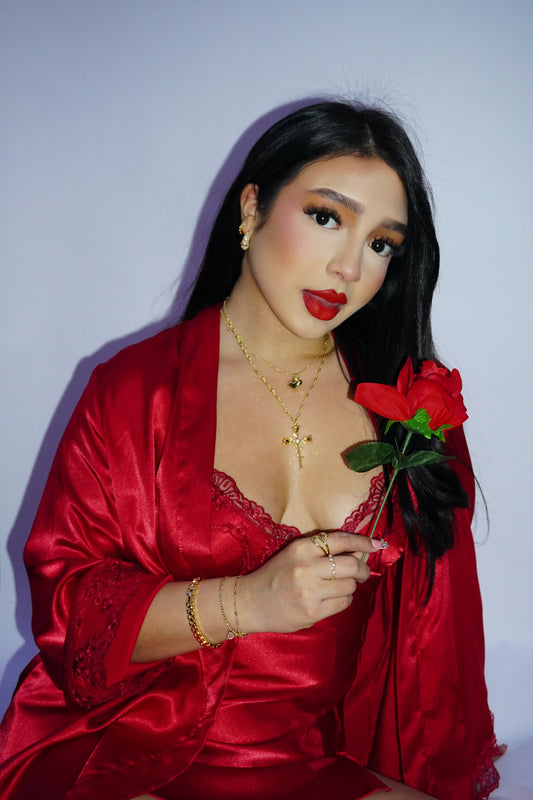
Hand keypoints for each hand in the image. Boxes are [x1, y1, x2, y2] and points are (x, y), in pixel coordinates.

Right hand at [238, 532, 384, 634]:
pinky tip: (331, 599)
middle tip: (362, 572)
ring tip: (336, 587)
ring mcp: (309, 592)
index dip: (363, 542)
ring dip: (350, 586)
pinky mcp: (312, 612)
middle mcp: (306, 568)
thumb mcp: (295, 554)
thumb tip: (358, 553)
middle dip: (362, 569)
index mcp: (301, 548)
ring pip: (350, 586)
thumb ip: (323, 551)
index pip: (340, 540)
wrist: (250, 602)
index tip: (377, 544)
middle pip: (351, 565)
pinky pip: (343, 604)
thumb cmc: (275, 575)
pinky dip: (343, 600)